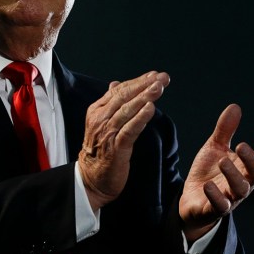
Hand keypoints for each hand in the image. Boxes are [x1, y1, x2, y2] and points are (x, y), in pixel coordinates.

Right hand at [78, 71, 170, 210]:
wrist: (91, 179)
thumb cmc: (100, 151)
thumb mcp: (101, 123)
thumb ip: (109, 103)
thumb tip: (116, 84)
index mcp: (97, 111)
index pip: (119, 90)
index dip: (137, 81)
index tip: (154, 75)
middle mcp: (100, 119)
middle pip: (124, 96)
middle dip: (144, 85)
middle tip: (162, 77)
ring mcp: (107, 133)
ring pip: (127, 110)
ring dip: (145, 97)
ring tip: (159, 87)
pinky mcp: (116, 148)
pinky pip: (129, 130)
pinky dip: (140, 118)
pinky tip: (151, 109)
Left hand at [179, 104, 253, 240]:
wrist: (192, 199)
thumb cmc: (209, 172)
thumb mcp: (215, 148)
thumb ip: (225, 131)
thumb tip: (235, 107)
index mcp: (245, 168)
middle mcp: (243, 183)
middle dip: (250, 160)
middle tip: (241, 145)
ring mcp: (231, 197)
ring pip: (239, 189)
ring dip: (233, 175)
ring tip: (223, 161)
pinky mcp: (214, 209)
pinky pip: (219, 205)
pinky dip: (216, 196)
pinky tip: (208, 185)